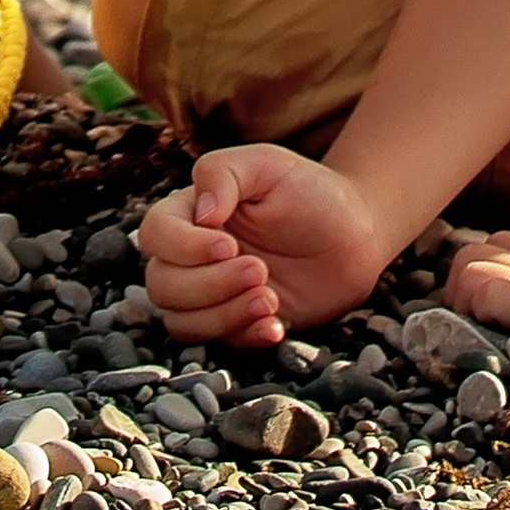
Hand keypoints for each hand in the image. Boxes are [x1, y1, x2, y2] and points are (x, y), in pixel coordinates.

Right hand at [136, 146, 389, 347]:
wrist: (354, 236)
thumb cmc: (309, 191)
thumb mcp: (267, 165)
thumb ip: (223, 173)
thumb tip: (200, 213)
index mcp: (191, 213)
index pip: (155, 234)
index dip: (184, 246)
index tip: (229, 245)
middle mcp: (192, 257)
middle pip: (162, 284)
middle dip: (210, 285)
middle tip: (260, 271)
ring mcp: (213, 295)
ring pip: (180, 322)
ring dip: (223, 315)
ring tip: (271, 298)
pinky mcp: (238, 324)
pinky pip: (219, 345)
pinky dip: (245, 336)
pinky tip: (277, 323)